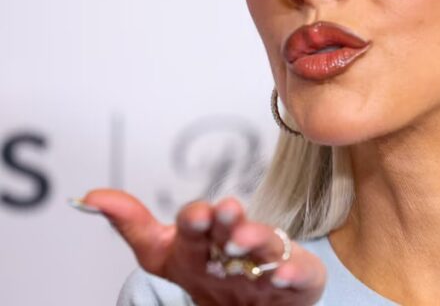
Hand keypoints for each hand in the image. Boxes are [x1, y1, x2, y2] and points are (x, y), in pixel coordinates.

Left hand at [73, 189, 326, 305]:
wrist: (254, 298)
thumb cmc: (209, 269)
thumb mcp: (164, 252)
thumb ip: (131, 224)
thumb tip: (89, 197)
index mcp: (204, 238)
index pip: (197, 224)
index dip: (196, 219)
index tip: (196, 213)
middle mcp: (237, 244)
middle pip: (232, 228)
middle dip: (228, 220)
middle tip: (223, 210)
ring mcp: (268, 261)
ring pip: (264, 248)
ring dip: (256, 240)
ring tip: (244, 240)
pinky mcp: (296, 281)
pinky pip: (296, 278)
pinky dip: (291, 275)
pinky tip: (282, 274)